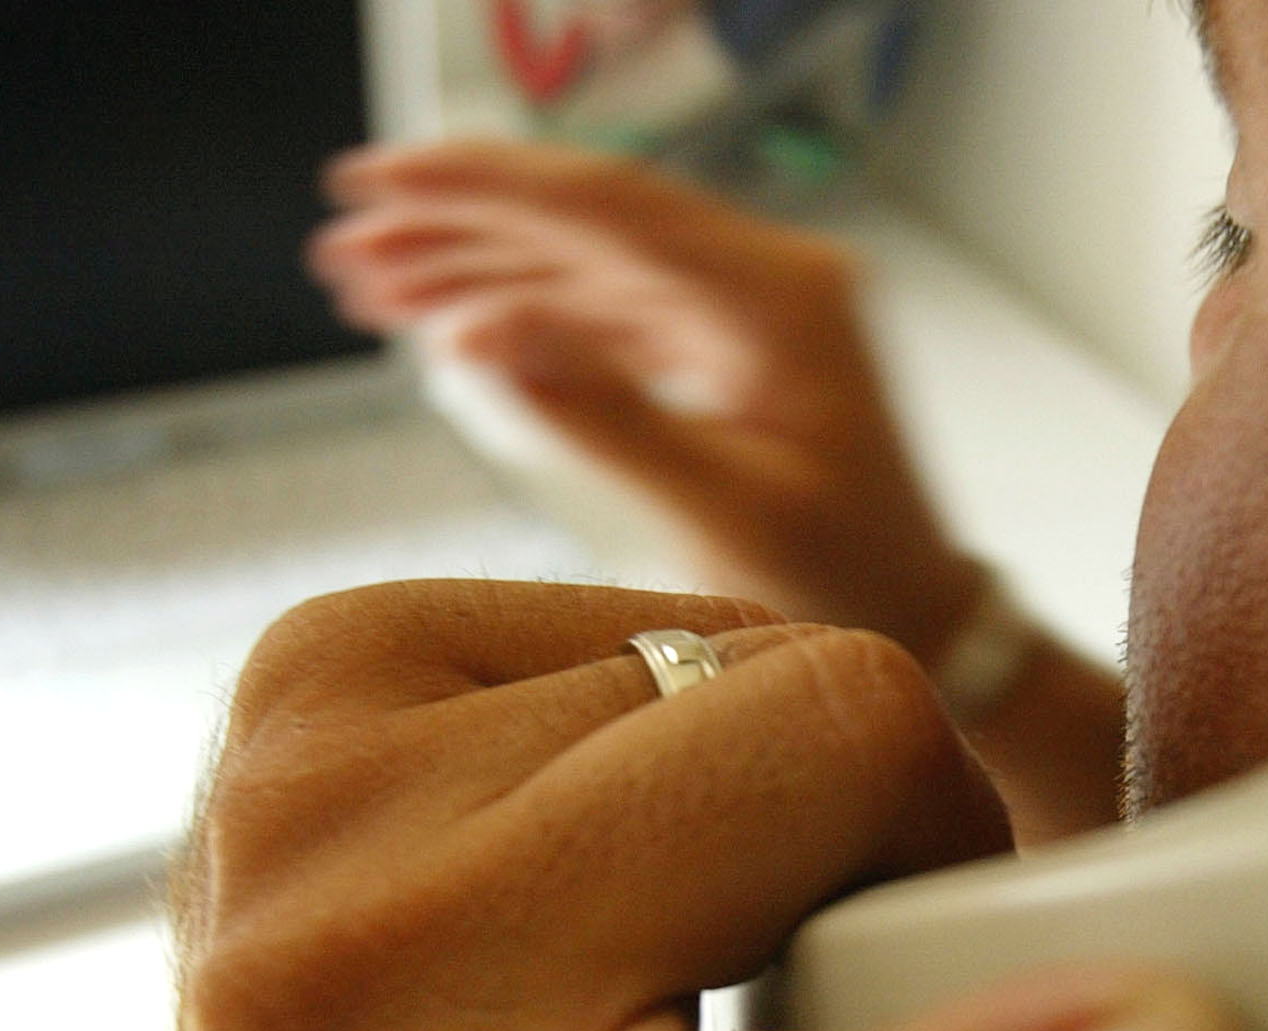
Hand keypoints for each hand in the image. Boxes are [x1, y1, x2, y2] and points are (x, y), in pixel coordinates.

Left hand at [179, 581, 1267, 1030]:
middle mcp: (318, 1025)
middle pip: (848, 787)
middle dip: (945, 902)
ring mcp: (301, 810)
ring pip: (797, 685)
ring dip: (838, 824)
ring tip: (740, 961)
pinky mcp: (317, 663)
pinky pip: (693, 626)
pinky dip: (730, 744)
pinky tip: (641, 873)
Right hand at [312, 140, 983, 666]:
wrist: (917, 614)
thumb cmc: (852, 576)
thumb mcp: (727, 510)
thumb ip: (608, 421)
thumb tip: (489, 340)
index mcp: (781, 298)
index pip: (611, 206)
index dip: (488, 184)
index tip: (391, 178)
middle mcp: (765, 280)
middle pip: (586, 218)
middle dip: (459, 222)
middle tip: (351, 236)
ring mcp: (740, 308)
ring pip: (583, 260)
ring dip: (474, 265)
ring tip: (366, 282)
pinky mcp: (715, 344)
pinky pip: (602, 305)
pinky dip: (520, 310)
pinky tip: (441, 322)